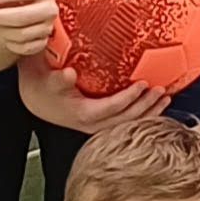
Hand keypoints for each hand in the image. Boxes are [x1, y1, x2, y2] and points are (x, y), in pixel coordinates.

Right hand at [19, 60, 169, 132]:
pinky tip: (153, 107)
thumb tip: (70, 73)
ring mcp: (97, 126)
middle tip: (162, 90)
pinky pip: (125, 123)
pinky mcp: (100, 124)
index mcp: (83, 113)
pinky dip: (142, 116)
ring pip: (128, 124)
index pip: (113, 107)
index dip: (130, 96)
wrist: (34, 99)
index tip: (144, 83)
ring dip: (149, 112)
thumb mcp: (47, 79)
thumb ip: (59, 78)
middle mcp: (92, 124)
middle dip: (146, 105)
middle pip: (126, 119)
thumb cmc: (42, 86)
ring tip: (165, 99)